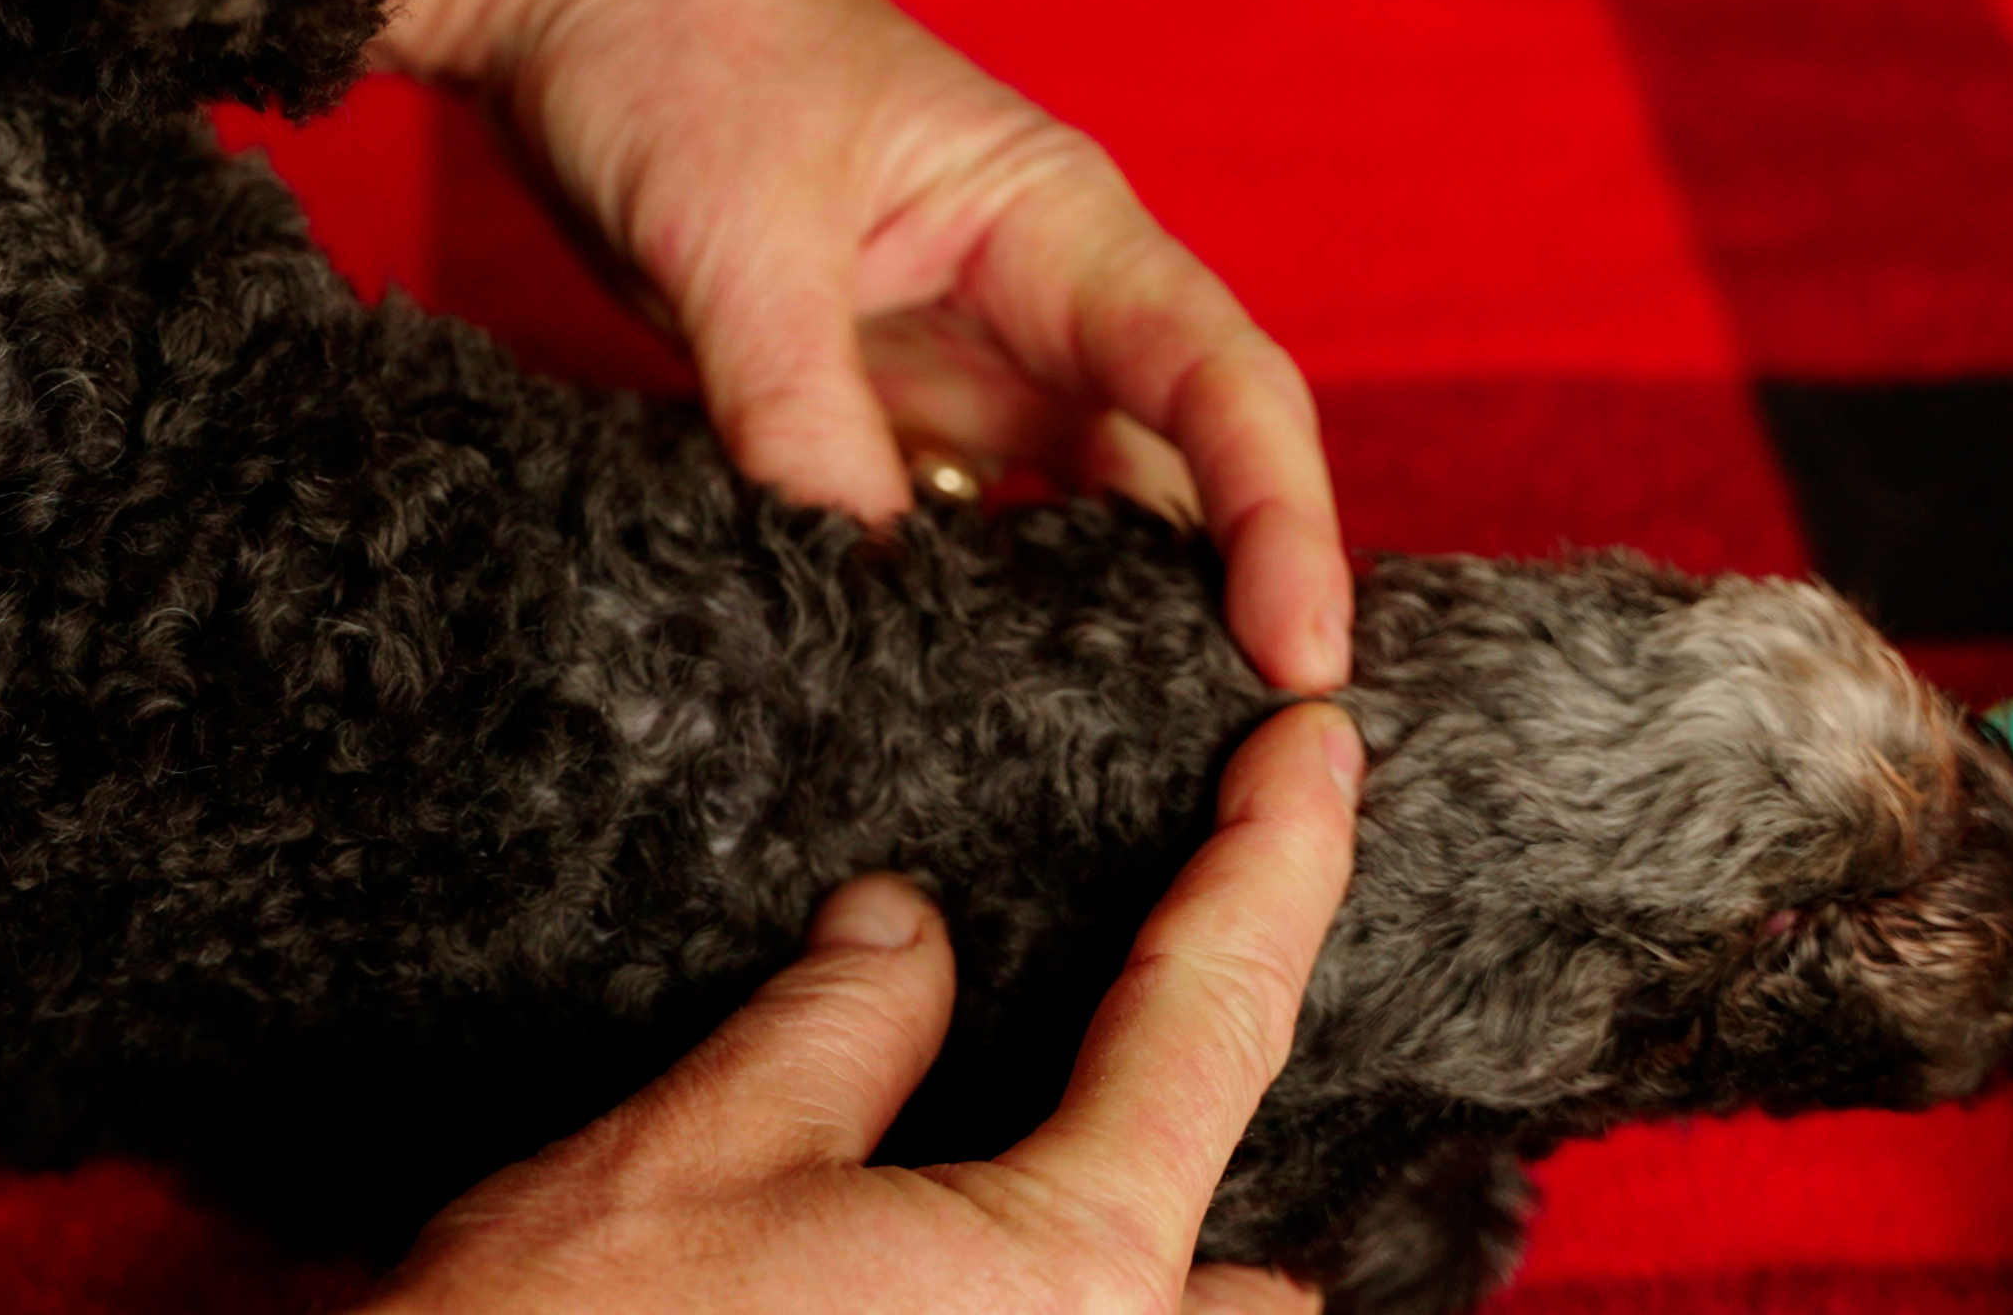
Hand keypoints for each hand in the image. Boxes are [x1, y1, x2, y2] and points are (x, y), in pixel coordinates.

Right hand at [365, 702, 1364, 1313]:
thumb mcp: (695, 1146)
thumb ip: (840, 1022)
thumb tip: (908, 927)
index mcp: (1068, 1271)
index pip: (1211, 1018)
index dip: (1277, 862)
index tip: (1316, 753)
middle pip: (1239, 1246)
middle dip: (1197, 1153)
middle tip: (1161, 997)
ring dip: (1138, 1267)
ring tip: (1038, 1162)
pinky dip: (1050, 1302)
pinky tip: (944, 1266)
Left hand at [380, 0, 1353, 693]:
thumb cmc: (676, 46)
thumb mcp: (734, 239)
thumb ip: (799, 419)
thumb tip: (859, 601)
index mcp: (1057, 227)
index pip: (1221, 386)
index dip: (1281, 522)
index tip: (1303, 657)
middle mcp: (1033, 306)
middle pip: (1171, 478)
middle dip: (1209, 614)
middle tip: (1222, 773)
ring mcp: (947, 364)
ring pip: (1056, 524)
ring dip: (1071, 634)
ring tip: (1088, 773)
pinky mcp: (857, 407)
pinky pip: (932, 533)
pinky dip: (943, 615)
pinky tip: (932, 704)